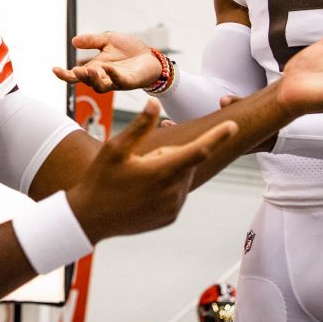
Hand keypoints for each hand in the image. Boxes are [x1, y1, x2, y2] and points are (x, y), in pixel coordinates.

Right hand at [52, 31, 161, 91]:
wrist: (149, 55)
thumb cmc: (128, 49)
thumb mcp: (108, 40)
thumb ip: (91, 41)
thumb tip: (73, 41)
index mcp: (95, 68)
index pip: (76, 75)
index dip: (65, 74)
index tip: (55, 69)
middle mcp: (103, 77)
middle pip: (87, 82)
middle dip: (80, 78)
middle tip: (76, 70)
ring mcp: (116, 81)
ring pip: (100, 87)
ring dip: (93, 80)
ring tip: (89, 70)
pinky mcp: (129, 81)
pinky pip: (119, 81)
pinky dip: (113, 75)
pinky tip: (108, 67)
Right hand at [66, 100, 237, 241]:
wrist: (90, 220)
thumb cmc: (100, 179)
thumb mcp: (115, 148)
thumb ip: (139, 126)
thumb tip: (155, 102)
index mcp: (161, 171)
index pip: (198, 150)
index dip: (217, 137)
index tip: (232, 126)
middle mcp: (172, 192)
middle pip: (186, 161)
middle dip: (172, 152)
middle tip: (143, 158)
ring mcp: (173, 207)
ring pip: (183, 177)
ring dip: (170, 170)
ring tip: (139, 177)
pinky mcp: (170, 218)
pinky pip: (177, 194)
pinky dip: (166, 186)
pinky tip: (142, 190)